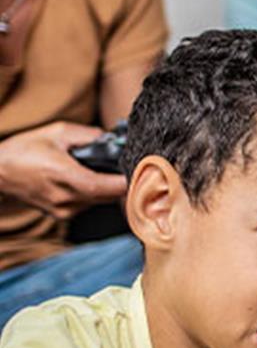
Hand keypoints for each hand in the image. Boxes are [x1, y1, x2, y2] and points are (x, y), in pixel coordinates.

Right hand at [0, 122, 125, 216]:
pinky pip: (88, 204)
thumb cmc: (23, 150)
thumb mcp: (58, 133)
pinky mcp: (62, 215)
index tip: (141, 168)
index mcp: (69, 178)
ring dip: (106, 187)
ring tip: (100, 169)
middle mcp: (68, 199)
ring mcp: (65, 210)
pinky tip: (85, 178)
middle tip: (125, 164)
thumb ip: (90, 136)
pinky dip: (93, 192)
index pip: (113, 187)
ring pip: (101, 201)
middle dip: (121, 180)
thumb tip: (113, 140)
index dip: (131, 179)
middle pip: (112, 196)